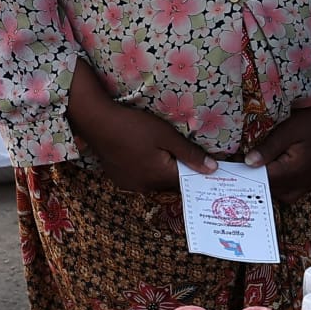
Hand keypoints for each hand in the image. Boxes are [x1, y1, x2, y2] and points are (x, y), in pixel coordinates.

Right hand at [68, 73, 214, 193]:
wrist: (97, 123)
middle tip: (181, 151)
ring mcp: (131, 184)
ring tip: (161, 151)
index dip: (195, 171)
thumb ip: (190, 154)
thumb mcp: (166, 135)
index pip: (186, 180)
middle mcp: (146, 186)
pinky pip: (140, 178)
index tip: (202, 163)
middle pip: (170, 182)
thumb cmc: (134, 126)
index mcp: (161, 177)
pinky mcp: (119, 179)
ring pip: (154, 181)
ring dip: (160, 170)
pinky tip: (142, 153)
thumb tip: (213, 170)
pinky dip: (145, 169)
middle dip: (177, 169)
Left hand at [243, 102, 310, 203]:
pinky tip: (270, 173)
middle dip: (252, 179)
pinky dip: (278, 187)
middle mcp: (300, 181)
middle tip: (236, 165)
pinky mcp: (308, 179)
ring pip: (278, 193)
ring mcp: (305, 182)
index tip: (230, 166)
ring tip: (251, 168)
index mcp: (294, 170)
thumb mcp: (289, 129)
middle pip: (269, 189)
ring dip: (264, 183)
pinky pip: (289, 193)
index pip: (263, 180)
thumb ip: (269, 147)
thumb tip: (248, 162)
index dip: (244, 174)